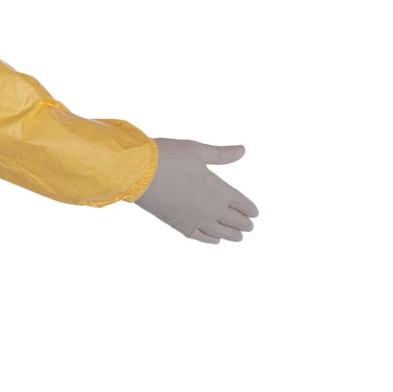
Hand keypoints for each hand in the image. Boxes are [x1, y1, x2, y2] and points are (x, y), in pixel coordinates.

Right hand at [134, 138, 257, 243]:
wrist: (137, 172)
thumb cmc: (167, 157)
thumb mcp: (196, 150)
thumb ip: (221, 154)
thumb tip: (242, 150)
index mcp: (218, 189)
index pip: (241, 203)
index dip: (250, 209)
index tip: (255, 212)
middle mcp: (210, 209)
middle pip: (234, 221)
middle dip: (244, 223)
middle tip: (250, 226)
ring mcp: (195, 219)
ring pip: (220, 233)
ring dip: (232, 235)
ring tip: (238, 237)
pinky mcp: (180, 226)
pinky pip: (201, 237)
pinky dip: (211, 240)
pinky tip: (216, 240)